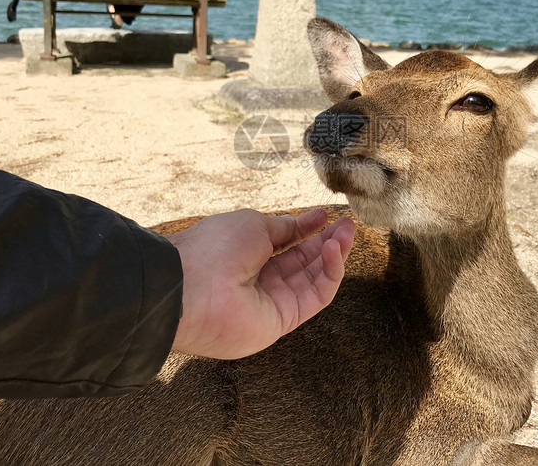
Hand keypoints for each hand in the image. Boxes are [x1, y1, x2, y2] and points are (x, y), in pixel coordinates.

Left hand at [165, 208, 354, 358]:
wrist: (190, 287)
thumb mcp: (253, 225)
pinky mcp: (283, 322)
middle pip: (302, 261)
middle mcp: (259, 279)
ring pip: (313, 278)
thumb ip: (282, 228)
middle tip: (347, 224)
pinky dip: (330, 274)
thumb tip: (301, 222)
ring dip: (333, 255)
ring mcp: (271, 302)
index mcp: (246, 253)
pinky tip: (335, 251)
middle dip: (326, 241)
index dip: (306, 228)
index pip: (285, 243)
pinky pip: (314, 297)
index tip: (326, 215)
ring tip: (347, 232)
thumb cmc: (214, 247)